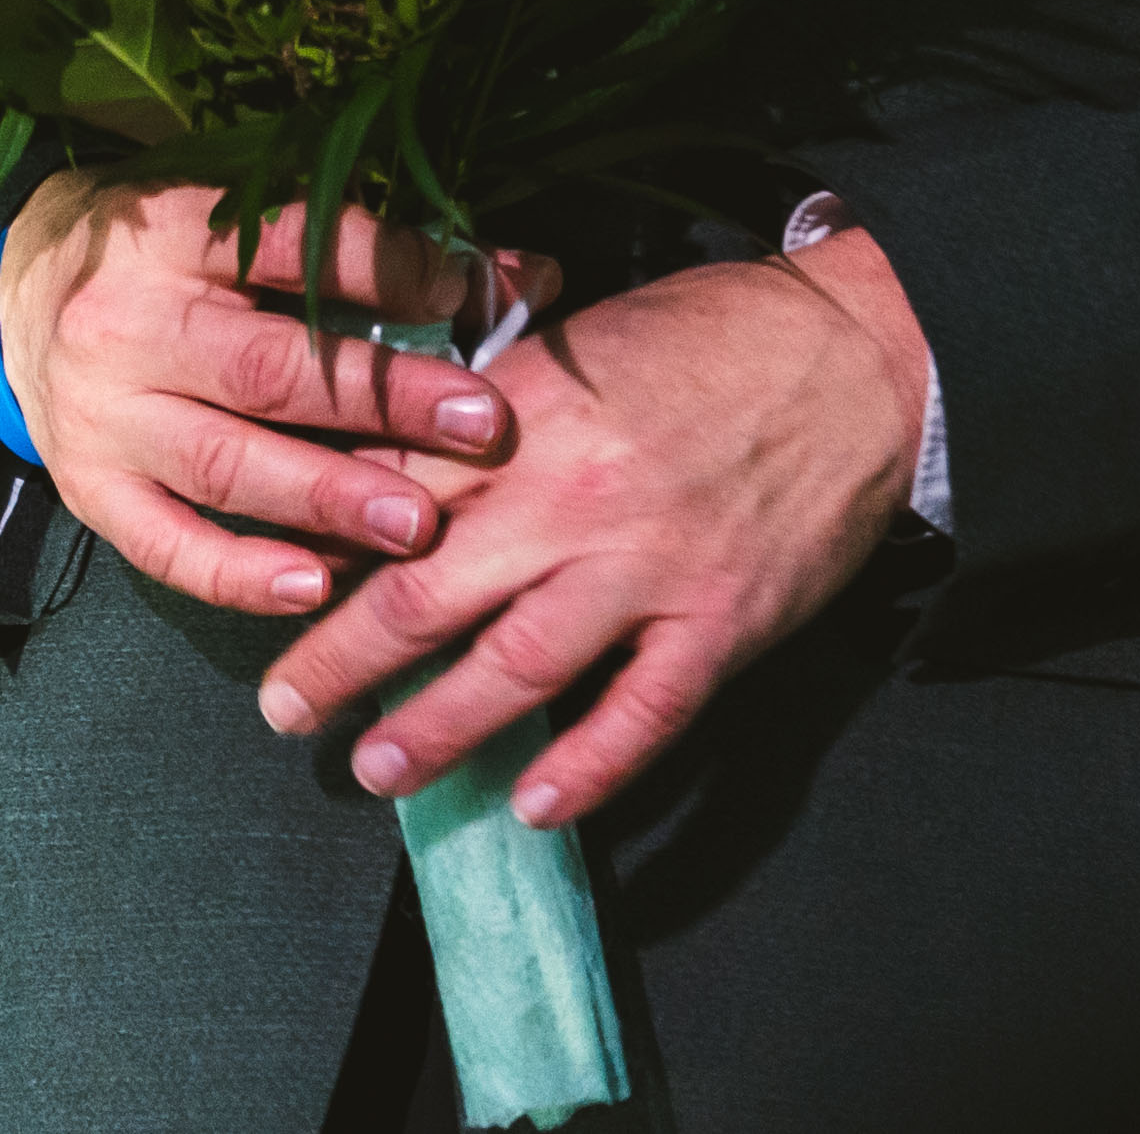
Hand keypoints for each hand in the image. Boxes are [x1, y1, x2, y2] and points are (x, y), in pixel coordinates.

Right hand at [0, 171, 540, 617]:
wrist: (12, 300)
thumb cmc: (160, 254)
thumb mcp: (239, 219)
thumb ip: (373, 248)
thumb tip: (528, 276)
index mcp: (173, 234)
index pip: (293, 249)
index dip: (390, 273)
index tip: (474, 300)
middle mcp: (129, 325)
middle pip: (267, 369)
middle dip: (384, 401)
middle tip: (481, 429)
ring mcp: (102, 418)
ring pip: (225, 464)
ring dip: (328, 499)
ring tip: (418, 526)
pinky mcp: (89, 491)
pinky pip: (167, 546)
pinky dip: (241, 573)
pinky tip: (315, 587)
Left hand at [249, 231, 931, 830]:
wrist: (862, 355)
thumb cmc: (717, 333)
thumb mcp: (584, 336)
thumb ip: (496, 401)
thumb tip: (404, 457)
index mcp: (528, 415)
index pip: (396, 496)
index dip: (327, 551)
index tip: (278, 590)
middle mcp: (574, 497)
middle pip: (427, 595)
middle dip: (342, 661)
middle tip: (286, 709)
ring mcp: (650, 567)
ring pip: (519, 668)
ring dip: (438, 729)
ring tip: (381, 772)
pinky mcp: (720, 621)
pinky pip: (643, 714)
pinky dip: (587, 766)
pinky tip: (535, 805)